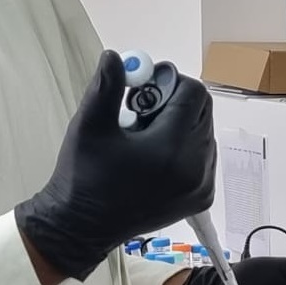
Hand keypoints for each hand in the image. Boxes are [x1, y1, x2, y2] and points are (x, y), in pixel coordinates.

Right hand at [15, 50, 215, 280]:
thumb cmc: (83, 176)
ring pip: (205, 131)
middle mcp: (195, 167)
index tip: (140, 89)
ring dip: (181, 123)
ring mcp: (201, 185)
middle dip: (174, 101)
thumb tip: (116, 56)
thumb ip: (107, 86)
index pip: (193, 93)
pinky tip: (154, 156)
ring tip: (144, 137)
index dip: (167, 82)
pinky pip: (204, 156)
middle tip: (140, 112)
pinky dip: (186, 146)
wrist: (81, 228)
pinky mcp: (200, 197)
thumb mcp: (90, 126)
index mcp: (171, 148)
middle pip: (203, 110)